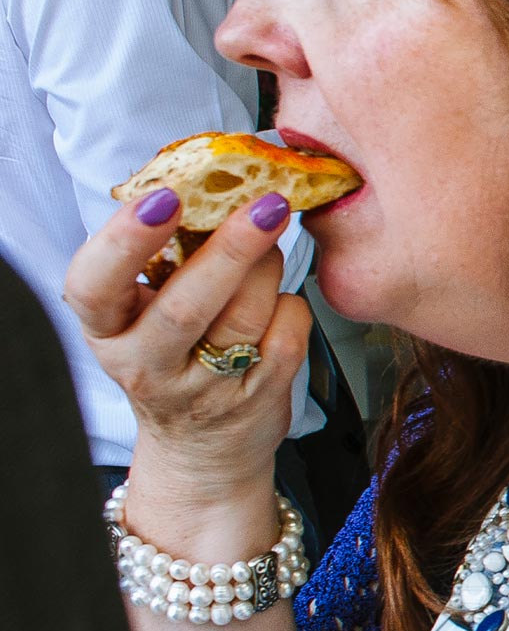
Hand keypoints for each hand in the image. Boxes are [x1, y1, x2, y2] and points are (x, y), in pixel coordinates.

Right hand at [64, 188, 309, 517]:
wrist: (203, 447)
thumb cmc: (173, 355)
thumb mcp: (144, 311)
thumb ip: (163, 258)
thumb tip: (210, 183)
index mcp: (107, 328)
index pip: (93, 285)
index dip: (124, 241)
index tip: (163, 199)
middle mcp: (145, 364)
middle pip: (185, 307)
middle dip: (230, 250)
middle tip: (265, 204)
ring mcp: (202, 389)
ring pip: (243, 321)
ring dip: (268, 269)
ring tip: (274, 235)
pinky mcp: (255, 401)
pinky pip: (285, 340)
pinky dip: (293, 307)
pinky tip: (283, 297)